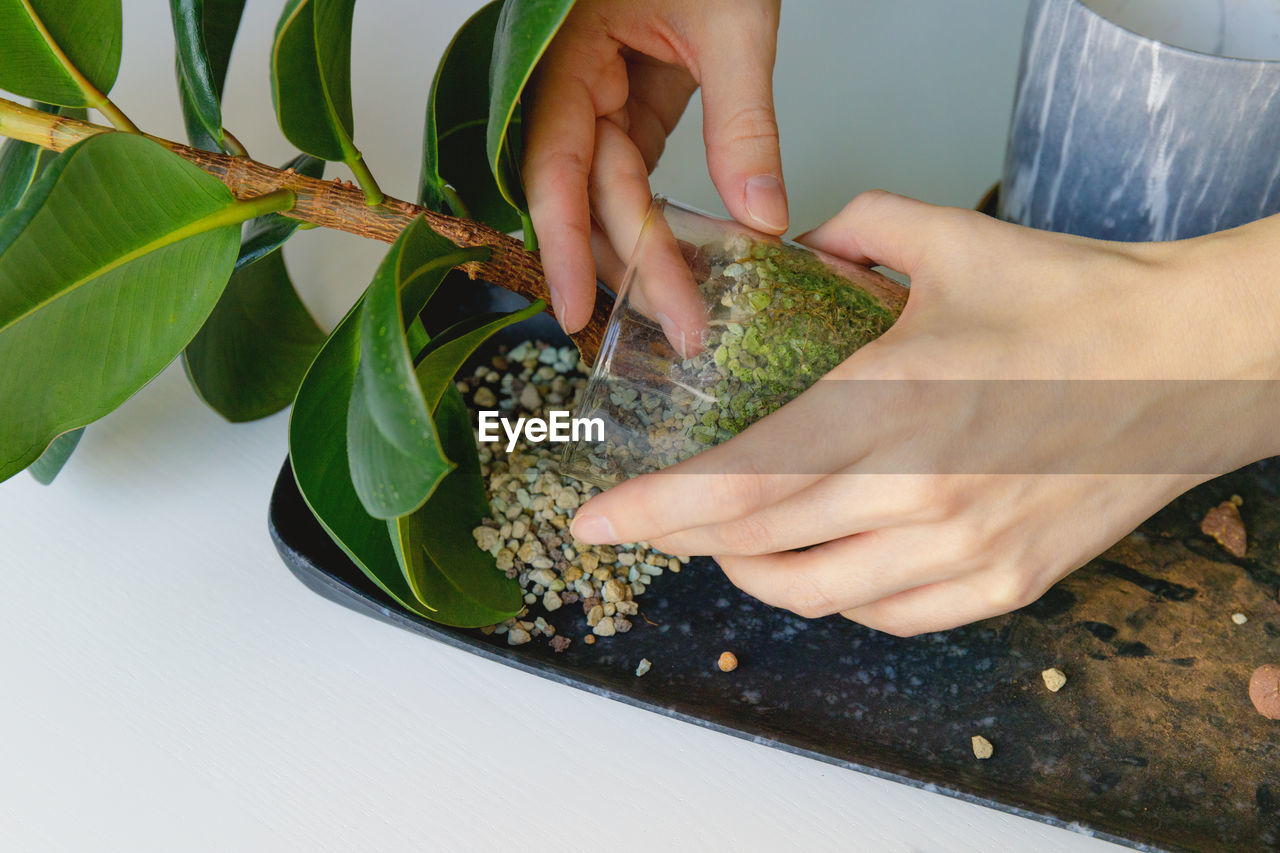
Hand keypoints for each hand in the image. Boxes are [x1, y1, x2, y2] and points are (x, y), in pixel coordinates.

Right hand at [523, 0, 786, 332]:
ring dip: (646, 256)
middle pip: (590, 196)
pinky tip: (682, 268)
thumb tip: (761, 217)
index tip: (576, 309)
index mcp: (568, 57)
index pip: (556, 168)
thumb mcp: (734, 26)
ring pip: (610, 196)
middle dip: (634, 267)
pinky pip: (634, 177)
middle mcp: (573, 86)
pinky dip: (658, 224)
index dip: (563, 244)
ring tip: (686, 314)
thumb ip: (743, 123)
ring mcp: (603, 99)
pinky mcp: (635, 107)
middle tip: (681, 330)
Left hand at [569, 191, 1279, 634]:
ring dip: (751, 568)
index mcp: (890, 403)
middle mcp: (917, 493)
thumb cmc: (1077, 304)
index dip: (656, 506)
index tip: (597, 517)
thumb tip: (798, 248)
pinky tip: (826, 558)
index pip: (741, 478)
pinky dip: (832, 592)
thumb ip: (854, 230)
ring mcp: (961, 552)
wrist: (1193, 364)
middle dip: (681, 537)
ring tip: (732, 535)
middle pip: (758, 544)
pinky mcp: (1001, 586)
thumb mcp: (951, 240)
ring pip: (812, 594)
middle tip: (645, 522)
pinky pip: (882, 615)